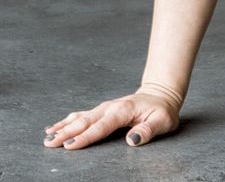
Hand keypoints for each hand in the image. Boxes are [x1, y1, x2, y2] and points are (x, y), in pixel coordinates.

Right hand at [43, 88, 179, 149]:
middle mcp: (110, 108)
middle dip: (67, 132)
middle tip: (50, 143)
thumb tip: (132, 140)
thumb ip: (148, 130)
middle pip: (85, 121)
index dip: (85, 137)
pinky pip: (82, 115)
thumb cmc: (162, 110)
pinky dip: (68, 121)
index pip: (101, 127)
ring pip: (81, 117)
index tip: (70, 145)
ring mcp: (105, 108)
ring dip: (64, 126)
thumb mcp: (162, 121)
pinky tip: (56, 126)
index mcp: (122, 111)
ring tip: (48, 136)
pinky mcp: (102, 110)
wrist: (160, 94)